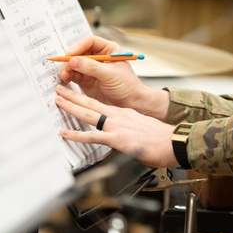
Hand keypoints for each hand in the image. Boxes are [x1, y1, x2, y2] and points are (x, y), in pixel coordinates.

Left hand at [55, 84, 177, 167]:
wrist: (174, 142)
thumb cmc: (162, 139)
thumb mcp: (142, 130)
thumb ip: (129, 131)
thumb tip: (122, 137)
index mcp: (125, 114)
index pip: (101, 104)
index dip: (85, 99)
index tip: (75, 95)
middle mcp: (119, 116)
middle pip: (91, 102)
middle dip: (73, 96)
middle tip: (59, 90)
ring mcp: (117, 126)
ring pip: (89, 113)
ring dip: (71, 106)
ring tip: (58, 101)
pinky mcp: (117, 138)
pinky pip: (93, 135)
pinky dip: (77, 134)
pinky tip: (65, 133)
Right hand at [57, 35, 168, 116]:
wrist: (130, 103)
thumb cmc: (127, 86)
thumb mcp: (110, 74)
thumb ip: (91, 67)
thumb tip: (73, 60)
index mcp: (108, 49)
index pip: (90, 42)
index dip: (79, 46)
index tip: (70, 54)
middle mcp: (98, 57)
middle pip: (79, 51)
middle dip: (70, 58)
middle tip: (66, 66)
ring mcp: (91, 68)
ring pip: (73, 63)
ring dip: (67, 68)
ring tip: (65, 75)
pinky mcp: (85, 79)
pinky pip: (73, 74)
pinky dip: (67, 76)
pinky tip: (65, 79)